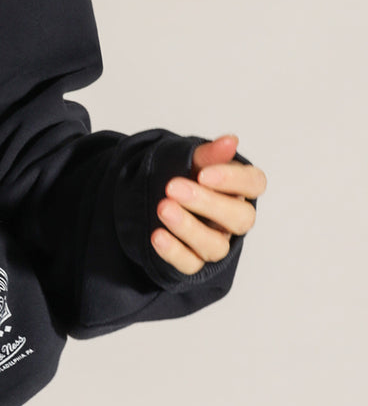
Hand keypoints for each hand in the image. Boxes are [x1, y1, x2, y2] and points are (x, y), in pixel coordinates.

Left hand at [152, 133, 264, 275]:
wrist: (151, 197)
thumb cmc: (182, 177)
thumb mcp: (192, 161)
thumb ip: (210, 154)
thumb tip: (230, 141)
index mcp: (237, 189)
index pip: (254, 184)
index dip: (233, 180)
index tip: (204, 174)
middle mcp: (232, 220)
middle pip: (239, 218)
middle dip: (207, 203)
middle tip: (173, 187)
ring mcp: (214, 242)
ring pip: (215, 245)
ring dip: (188, 228)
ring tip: (163, 208)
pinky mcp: (193, 262)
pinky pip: (190, 264)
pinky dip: (173, 251)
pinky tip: (157, 236)